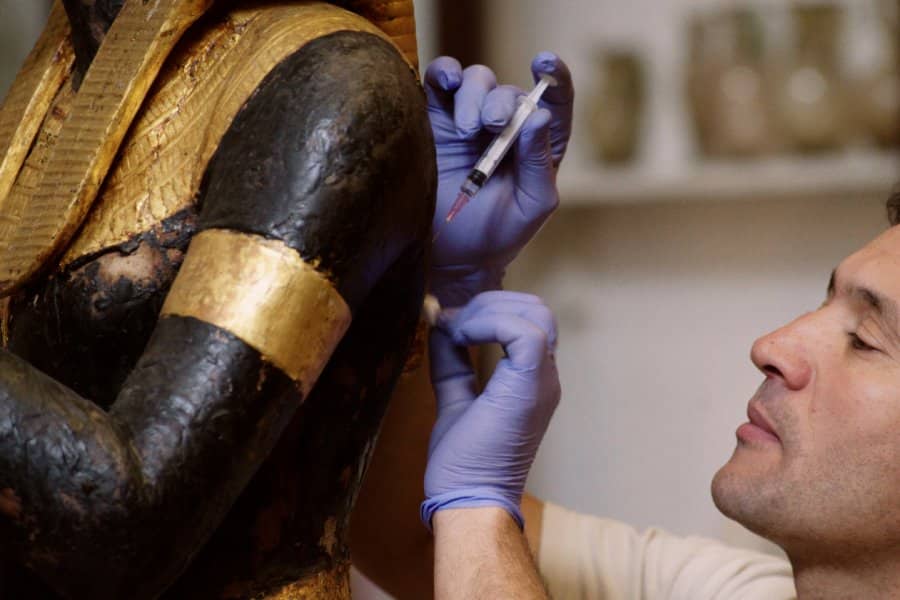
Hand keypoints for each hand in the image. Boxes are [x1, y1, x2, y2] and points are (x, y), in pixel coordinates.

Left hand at [421, 292, 560, 528]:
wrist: (467, 498)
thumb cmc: (463, 462)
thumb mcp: (455, 396)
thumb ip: (453, 362)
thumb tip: (440, 325)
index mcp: (532, 380)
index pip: (527, 321)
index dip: (487, 311)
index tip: (447, 324)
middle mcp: (546, 377)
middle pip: (535, 310)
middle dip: (488, 304)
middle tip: (452, 324)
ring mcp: (542, 381)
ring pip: (535, 313)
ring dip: (488, 311)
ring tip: (457, 331)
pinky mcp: (529, 386)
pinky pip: (523, 331)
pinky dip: (488, 323)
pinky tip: (461, 337)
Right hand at [426, 53, 573, 306]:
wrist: (451, 257)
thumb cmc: (497, 234)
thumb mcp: (532, 204)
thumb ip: (539, 162)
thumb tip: (538, 116)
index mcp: (536, 144)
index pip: (554, 99)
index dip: (553, 76)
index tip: (543, 64)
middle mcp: (505, 127)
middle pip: (509, 91)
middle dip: (501, 102)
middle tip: (489, 125)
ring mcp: (467, 121)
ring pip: (475, 80)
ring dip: (474, 95)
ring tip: (466, 129)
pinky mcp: (434, 121)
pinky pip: (439, 81)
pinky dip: (444, 73)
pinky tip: (446, 83)